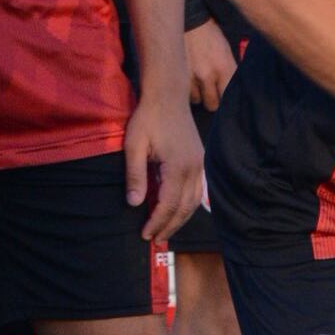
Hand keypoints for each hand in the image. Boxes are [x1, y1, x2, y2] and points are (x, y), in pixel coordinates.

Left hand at [124, 92, 203, 241]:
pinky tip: (177, 210)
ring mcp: (200, 162)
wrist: (168, 95)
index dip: (157, 222)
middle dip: (170, 226)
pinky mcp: (200, 158)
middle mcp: (194, 167)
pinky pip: (198, 189)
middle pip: (185, 207)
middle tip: (155, 240)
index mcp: (178, 165)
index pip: (169, 204)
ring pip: (195, 200)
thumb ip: (135, 175)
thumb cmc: (148, 118)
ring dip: (181, 218)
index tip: (145, 234)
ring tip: (165, 231)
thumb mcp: (134, 146)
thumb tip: (134, 203)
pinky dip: (188, 204)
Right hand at [184, 20, 237, 110]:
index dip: (227, 99)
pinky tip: (188, 80)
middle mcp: (209, 75)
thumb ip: (229, 71)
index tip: (225, 97)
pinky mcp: (177, 77)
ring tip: (197, 82)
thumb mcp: (226, 51)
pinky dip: (186, 90)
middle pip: (213, 105)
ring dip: (198, 95)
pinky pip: (184, 94)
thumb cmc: (210, 36)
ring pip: (197, 101)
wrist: (189, 22)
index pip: (229, 96)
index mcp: (225, 67)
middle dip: (213, 100)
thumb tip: (231, 90)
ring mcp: (191, 77)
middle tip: (211, 92)